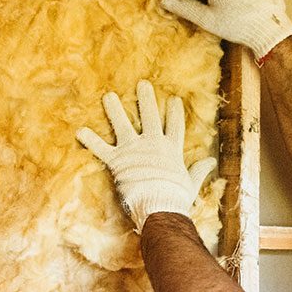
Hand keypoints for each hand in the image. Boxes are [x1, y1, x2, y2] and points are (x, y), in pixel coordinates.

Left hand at [76, 80, 215, 230]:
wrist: (158, 207)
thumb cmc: (176, 199)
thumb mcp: (191, 183)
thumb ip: (199, 170)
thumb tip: (211, 162)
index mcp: (171, 150)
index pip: (174, 125)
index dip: (174, 112)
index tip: (173, 98)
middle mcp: (152, 144)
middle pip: (149, 116)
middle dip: (146, 99)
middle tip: (142, 84)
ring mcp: (133, 151)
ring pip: (122, 125)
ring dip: (114, 110)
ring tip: (108, 96)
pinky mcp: (117, 161)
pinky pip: (101, 148)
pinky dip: (90, 140)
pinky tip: (80, 130)